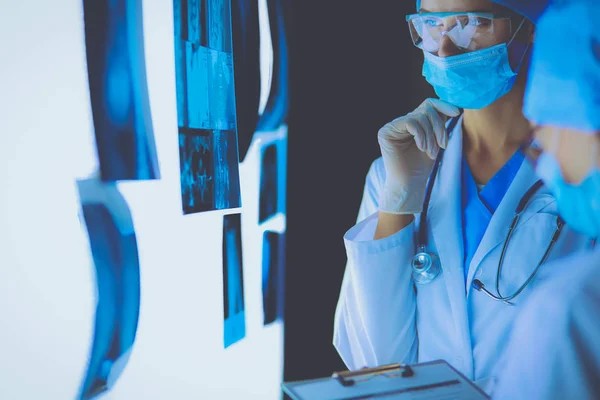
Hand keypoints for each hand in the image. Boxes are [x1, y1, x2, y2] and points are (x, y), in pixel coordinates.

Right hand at [378, 98, 459, 213]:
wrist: (410, 184)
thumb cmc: (422, 166)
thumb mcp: (436, 140)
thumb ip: (440, 123)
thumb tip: (455, 106)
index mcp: (414, 122)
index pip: (429, 104)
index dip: (443, 105)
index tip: (457, 113)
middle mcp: (402, 121)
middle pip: (426, 109)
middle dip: (439, 127)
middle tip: (443, 145)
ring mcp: (393, 126)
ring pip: (420, 116)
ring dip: (431, 136)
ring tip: (432, 152)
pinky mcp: (385, 132)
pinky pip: (410, 122)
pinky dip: (420, 135)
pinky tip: (422, 148)